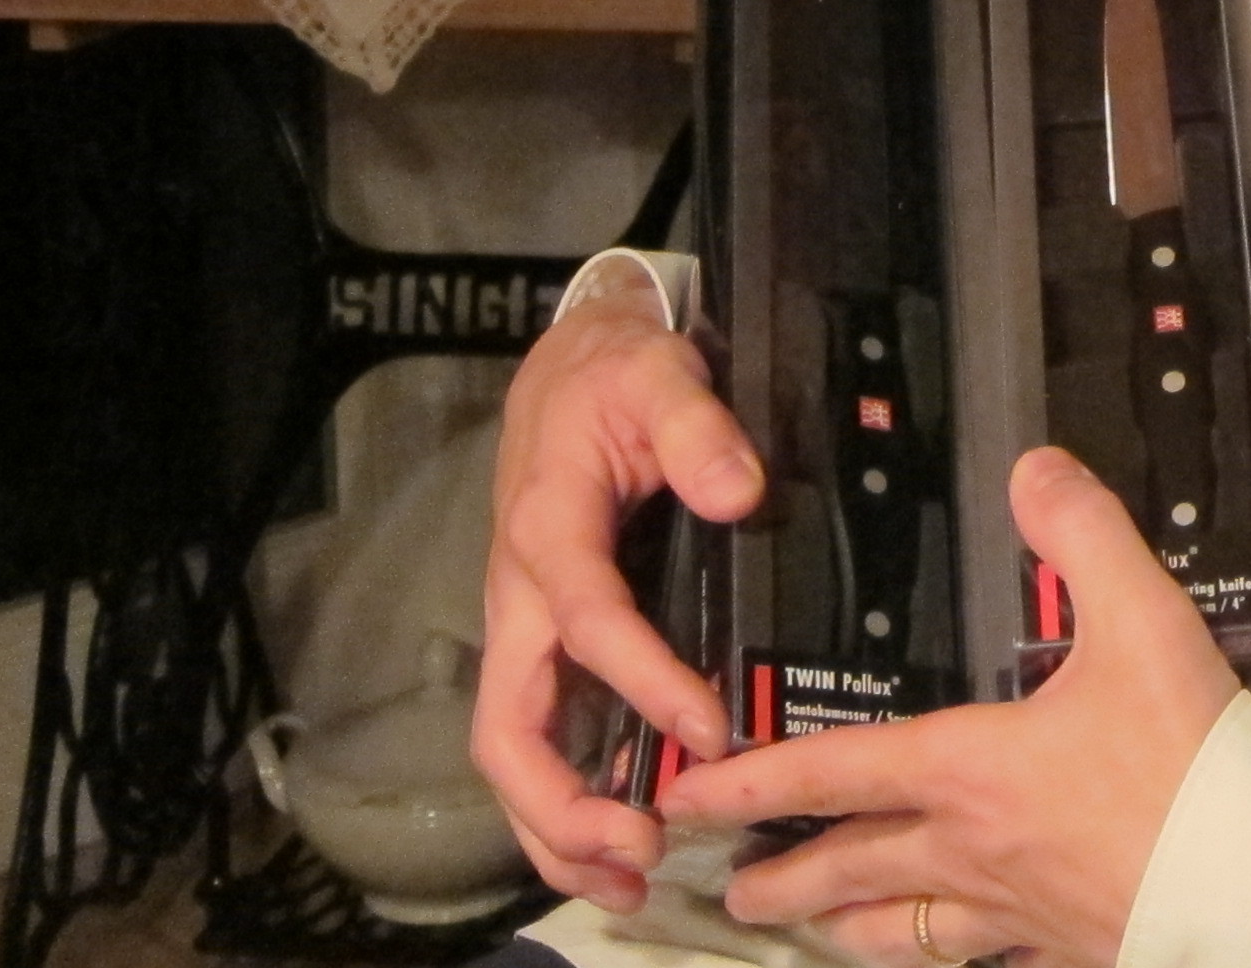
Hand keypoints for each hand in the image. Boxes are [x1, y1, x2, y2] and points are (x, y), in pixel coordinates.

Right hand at [473, 271, 769, 909]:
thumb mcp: (660, 374)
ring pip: (512, 751)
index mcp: (548, 531)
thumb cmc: (615, 374)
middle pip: (509, 727)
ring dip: (558, 828)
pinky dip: (566, 800)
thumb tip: (741, 493)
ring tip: (629, 885)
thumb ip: (699, 427)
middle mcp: (520, 596)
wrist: (569, 365)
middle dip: (564, 806)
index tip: (710, 733)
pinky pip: (539, 735)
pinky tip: (616, 842)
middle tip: (642, 855)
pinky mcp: (543, 643)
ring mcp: (525, 628)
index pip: (589, 623)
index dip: (645, 683)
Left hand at [661, 448, 1241, 967]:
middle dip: (782, 876)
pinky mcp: (1061, 950)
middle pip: (850, 867)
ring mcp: (1014, 914)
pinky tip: (952, 957)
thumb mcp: (1141, 620)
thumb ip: (1082, 535)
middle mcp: (970, 851)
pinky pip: (983, 961)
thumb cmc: (1189, 757)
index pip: (834, 773)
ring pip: (902, 929)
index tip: (686, 794)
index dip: (752, 781)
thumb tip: (1032, 467)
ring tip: (805, 933)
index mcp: (968, 770)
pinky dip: (950, 959)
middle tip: (727, 887)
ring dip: (843, 927)